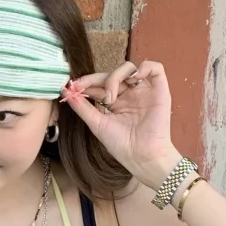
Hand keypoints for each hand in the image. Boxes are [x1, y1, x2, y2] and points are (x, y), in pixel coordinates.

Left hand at [60, 60, 180, 191]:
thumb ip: (82, 107)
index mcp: (116, 101)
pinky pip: (156, 69)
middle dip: (96, 79)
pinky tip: (135, 78)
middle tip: (86, 88)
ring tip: (110, 97)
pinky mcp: (160, 91)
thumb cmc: (122, 146)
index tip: (73, 86)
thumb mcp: (97, 124)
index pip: (100, 83)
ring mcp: (144, 92)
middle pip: (112, 73)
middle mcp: (129, 94)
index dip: (87, 81)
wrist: (142, 158)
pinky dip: (146, 67)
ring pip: (129, 68)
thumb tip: (65, 91)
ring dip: (115, 76)